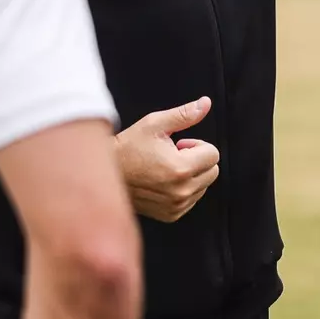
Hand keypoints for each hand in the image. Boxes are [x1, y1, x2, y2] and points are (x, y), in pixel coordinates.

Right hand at [115, 97, 220, 222]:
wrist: (106, 175)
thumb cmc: (128, 146)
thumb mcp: (155, 124)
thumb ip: (185, 114)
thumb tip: (206, 103)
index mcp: (181, 169)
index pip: (213, 154)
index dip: (197, 145)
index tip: (179, 144)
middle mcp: (181, 191)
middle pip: (212, 171)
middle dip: (197, 159)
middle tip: (173, 154)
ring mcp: (176, 206)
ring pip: (203, 185)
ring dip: (191, 175)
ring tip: (165, 168)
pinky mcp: (171, 215)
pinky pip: (192, 199)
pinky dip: (184, 189)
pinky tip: (163, 181)